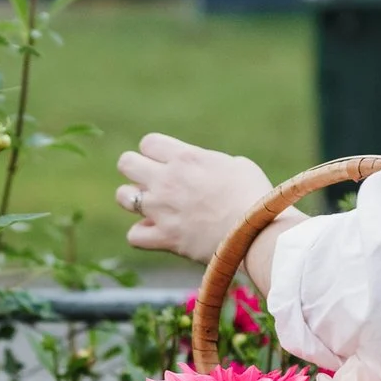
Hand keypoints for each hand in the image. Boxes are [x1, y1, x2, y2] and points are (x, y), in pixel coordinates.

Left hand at [114, 134, 273, 265]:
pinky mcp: (165, 237)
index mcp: (186, 158)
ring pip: (122, 197)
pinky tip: (156, 233)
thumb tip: (203, 168)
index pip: (149, 142)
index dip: (155, 151)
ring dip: (133, 200)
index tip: (166, 161)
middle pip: (126, 163)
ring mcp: (162, 209)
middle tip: (150, 180)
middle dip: (135, 169)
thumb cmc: (255, 196)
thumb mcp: (237, 165)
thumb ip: (209, 162)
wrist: (258, 232)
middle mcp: (167, 180)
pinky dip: (142, 235)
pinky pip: (134, 235)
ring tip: (151, 206)